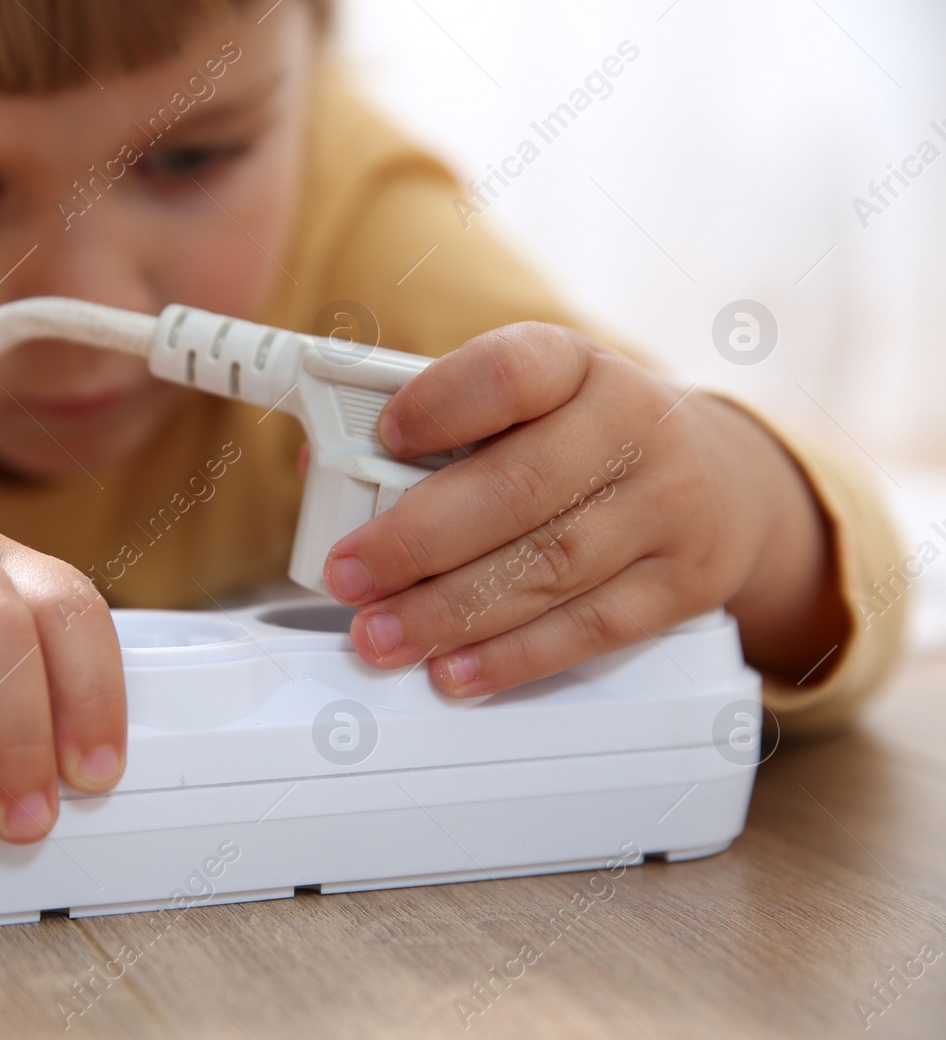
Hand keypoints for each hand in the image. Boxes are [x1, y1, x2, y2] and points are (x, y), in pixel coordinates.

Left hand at [320, 323, 846, 694]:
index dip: (445, 403)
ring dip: (449, 612)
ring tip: (380, 635)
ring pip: (549, 568)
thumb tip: (318, 465)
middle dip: (418, 541)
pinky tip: (453, 670)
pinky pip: (590, 629)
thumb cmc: (585, 438)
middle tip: (348, 575)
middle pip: (520, 489)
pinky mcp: (683, 585)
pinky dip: (512, 657)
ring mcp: (668, 509)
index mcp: (580, 367)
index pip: (514, 371)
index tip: (385, 436)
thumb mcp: (526, 405)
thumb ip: (431, 428)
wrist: (722, 482)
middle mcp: (635, 428)